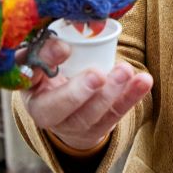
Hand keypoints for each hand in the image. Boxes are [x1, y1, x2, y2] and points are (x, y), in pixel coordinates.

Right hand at [19, 38, 152, 150]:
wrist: (67, 108)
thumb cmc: (54, 73)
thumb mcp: (44, 59)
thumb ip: (47, 48)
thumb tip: (61, 44)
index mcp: (29, 90)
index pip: (29, 78)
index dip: (45, 62)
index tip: (64, 47)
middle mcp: (46, 113)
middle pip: (57, 108)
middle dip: (78, 92)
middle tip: (97, 75)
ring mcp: (72, 126)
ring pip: (90, 115)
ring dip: (110, 93)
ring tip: (126, 71)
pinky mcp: (97, 129)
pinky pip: (115, 114)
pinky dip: (131, 97)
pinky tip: (143, 81)